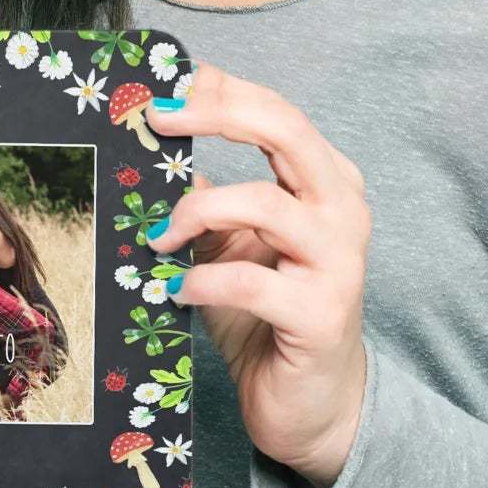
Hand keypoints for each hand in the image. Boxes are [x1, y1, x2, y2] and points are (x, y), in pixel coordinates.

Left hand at [147, 64, 369, 487]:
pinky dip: (201, 280)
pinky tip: (174, 289)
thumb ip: (203, 196)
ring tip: (157, 237)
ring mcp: (338, 262)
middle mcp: (341, 210)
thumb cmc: (265, 313)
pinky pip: (251, 282)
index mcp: (325, 181)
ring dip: (196, 212)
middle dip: (215, 115)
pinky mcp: (321, 315)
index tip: (162, 85)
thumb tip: (146, 148)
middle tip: (155, 119)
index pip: (276, 111)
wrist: (310, 402)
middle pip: (286, 131)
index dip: (220, 90)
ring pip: (265, 204)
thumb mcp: (227, 242)